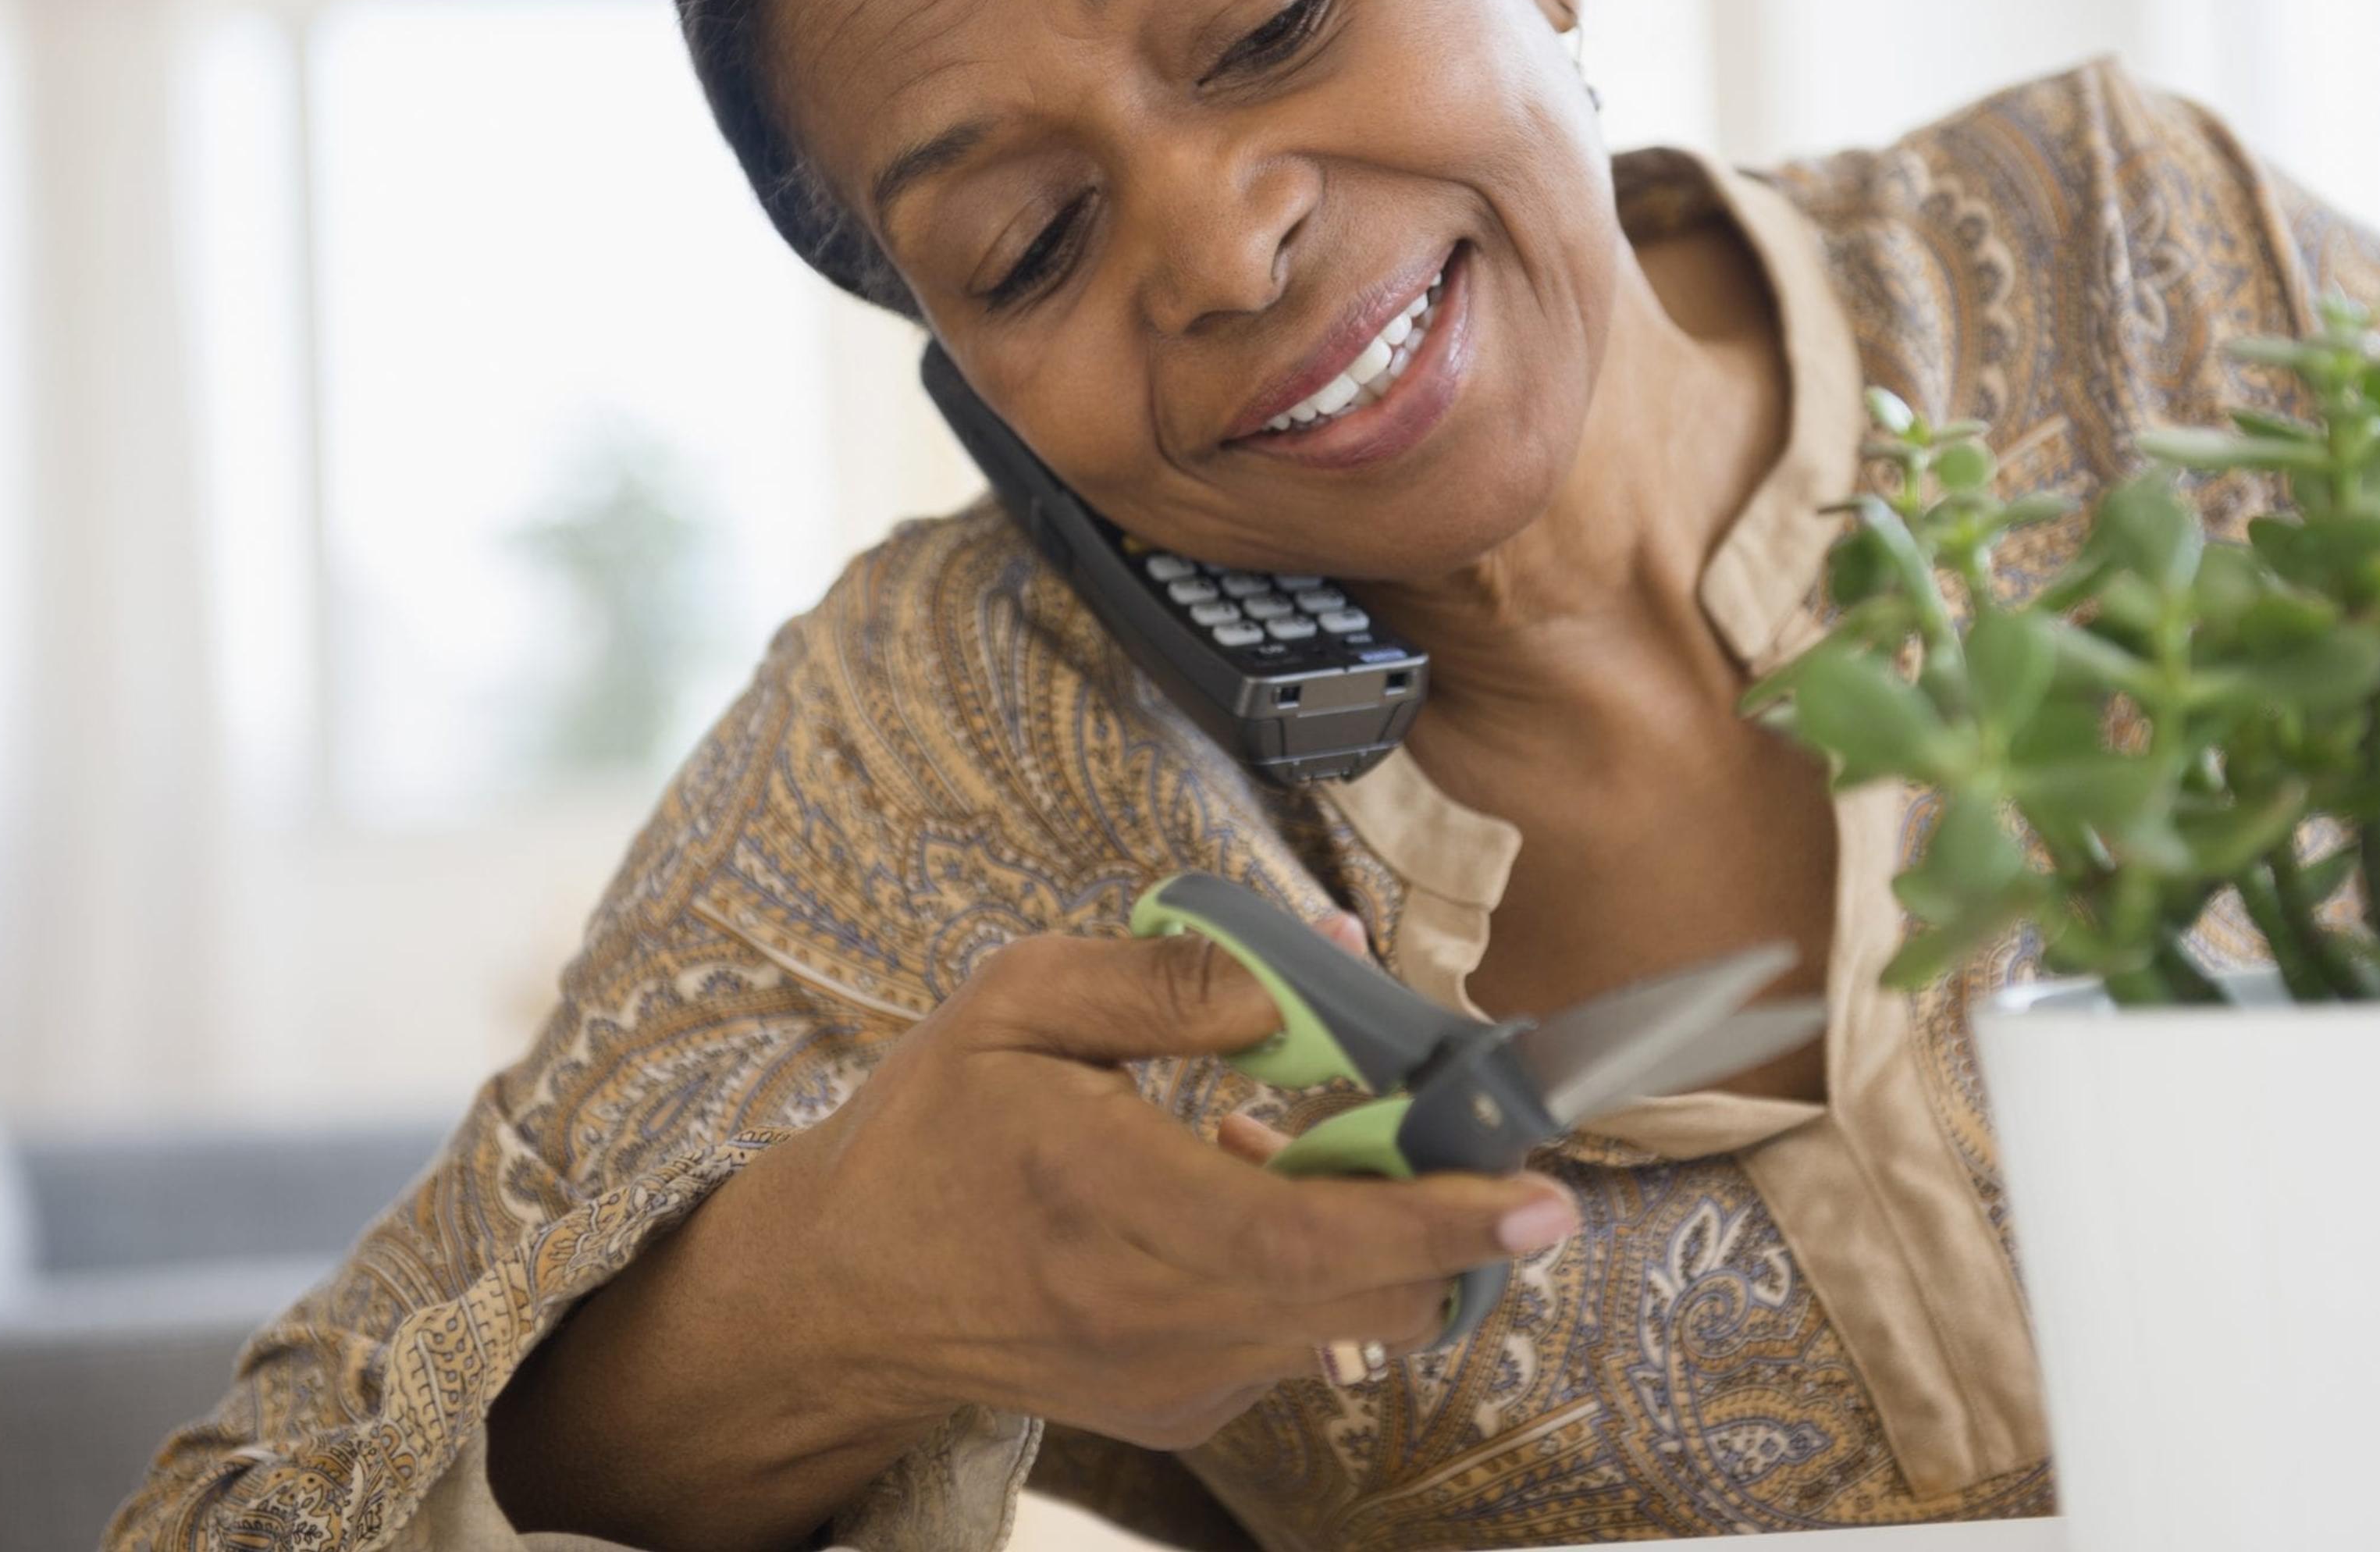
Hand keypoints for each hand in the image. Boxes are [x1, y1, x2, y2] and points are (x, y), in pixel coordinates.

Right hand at [488, 908, 1578, 1551]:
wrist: (846, 1291)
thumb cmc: (932, 1133)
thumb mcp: (1018, 1004)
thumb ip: (1164, 980)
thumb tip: (1303, 971)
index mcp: (1103, 1197)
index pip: (1302, 1236)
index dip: (1433, 1219)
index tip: (1534, 1195)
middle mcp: (1148, 1310)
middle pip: (1364, 1299)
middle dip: (1454, 1228)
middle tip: (1483, 1151)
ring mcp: (1173, 1376)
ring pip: (1349, 1325)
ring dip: (1382, 1241)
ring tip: (1308, 1153)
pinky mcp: (1183, 1408)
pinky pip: (1303, 1343)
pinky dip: (1320, 1274)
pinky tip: (1248, 1204)